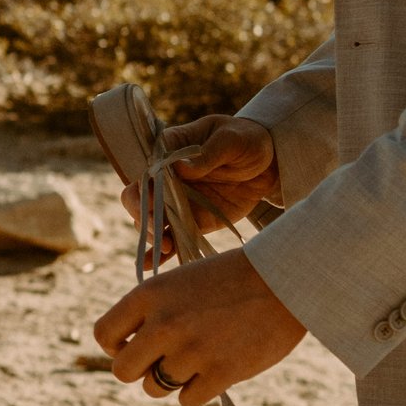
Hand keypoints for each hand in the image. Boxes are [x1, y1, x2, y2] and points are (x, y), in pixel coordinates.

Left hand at [95, 250, 304, 405]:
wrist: (284, 278)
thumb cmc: (231, 278)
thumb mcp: (180, 282)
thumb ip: (152, 312)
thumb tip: (128, 350)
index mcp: (149, 294)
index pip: (104, 334)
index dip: (115, 345)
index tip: (134, 344)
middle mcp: (164, 323)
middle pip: (122, 370)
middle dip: (139, 369)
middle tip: (160, 361)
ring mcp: (191, 350)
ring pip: (153, 388)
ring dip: (169, 381)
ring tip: (195, 361)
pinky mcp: (220, 373)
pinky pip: (186, 400)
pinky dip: (198, 390)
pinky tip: (214, 370)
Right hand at [147, 112, 280, 245]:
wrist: (268, 165)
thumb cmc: (246, 141)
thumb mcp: (231, 140)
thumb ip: (208, 153)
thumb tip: (181, 166)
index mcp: (169, 150)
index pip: (147, 169)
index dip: (147, 186)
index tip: (156, 200)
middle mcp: (165, 177)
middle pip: (138, 198)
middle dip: (144, 215)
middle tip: (158, 229)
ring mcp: (175, 202)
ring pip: (149, 221)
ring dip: (152, 235)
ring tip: (166, 246)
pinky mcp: (190, 222)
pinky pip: (170, 237)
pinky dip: (158, 252)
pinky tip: (147, 265)